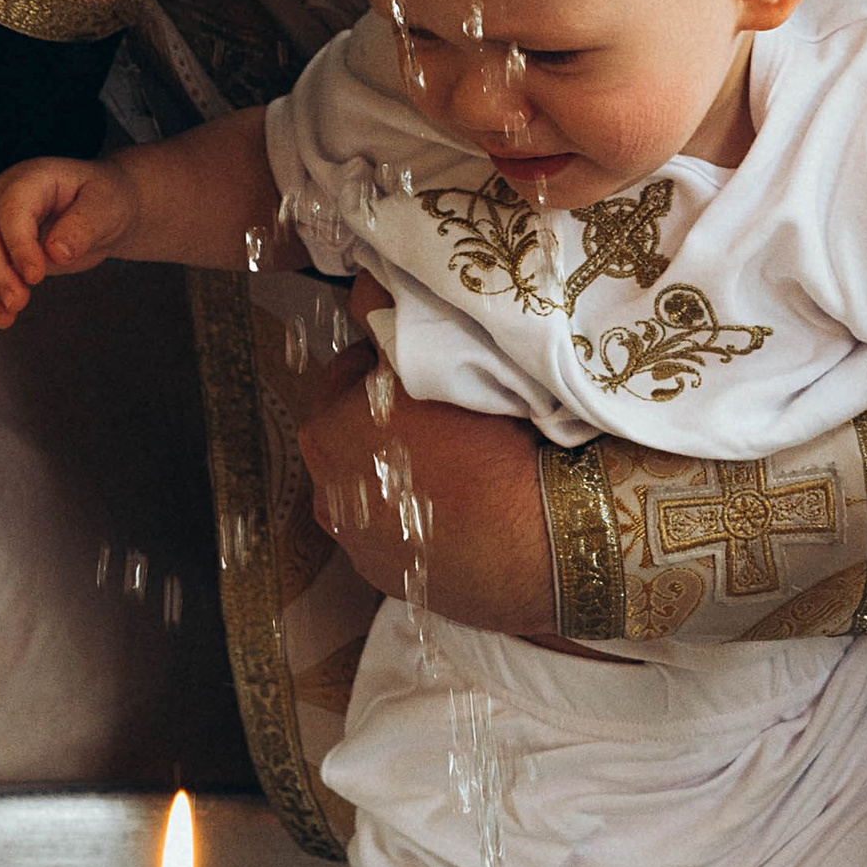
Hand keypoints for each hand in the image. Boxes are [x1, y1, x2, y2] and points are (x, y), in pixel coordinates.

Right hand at [0, 155, 135, 326]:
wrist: (101, 209)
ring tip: (4, 318)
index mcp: (30, 179)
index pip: (12, 210)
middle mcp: (1, 197)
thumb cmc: (105, 201)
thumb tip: (57, 252)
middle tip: (17, 303)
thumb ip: (84, 226)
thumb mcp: (106, 207)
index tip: (36, 276)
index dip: (18, 244)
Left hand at [296, 307, 555, 633]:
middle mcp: (329, 495)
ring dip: (403, 473)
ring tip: (458, 463)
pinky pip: (403, 535)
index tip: (427, 361)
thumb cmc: (488, 441)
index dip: (386, 363)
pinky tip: (462, 510)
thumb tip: (365, 283)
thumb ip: (389, 320)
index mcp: (328, 432)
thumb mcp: (437, 358)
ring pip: (376, 490)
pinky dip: (423, 520)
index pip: (346, 377)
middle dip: (387, 421)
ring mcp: (361, 547)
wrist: (539, 540)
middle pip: (355, 437)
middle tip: (445, 410)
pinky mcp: (398, 583)